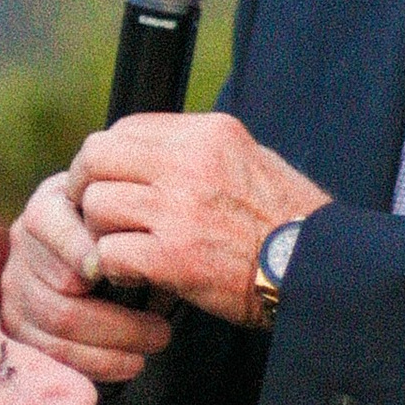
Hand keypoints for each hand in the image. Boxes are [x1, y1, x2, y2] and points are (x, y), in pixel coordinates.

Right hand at [2, 167, 176, 385]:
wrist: (109, 251)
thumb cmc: (129, 230)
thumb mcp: (129, 215)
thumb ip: (126, 225)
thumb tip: (117, 261)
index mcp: (48, 205)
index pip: (48, 224)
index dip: (79, 250)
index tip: (115, 272)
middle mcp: (23, 241)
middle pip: (58, 286)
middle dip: (115, 316)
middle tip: (162, 330)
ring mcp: (16, 283)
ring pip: (58, 323)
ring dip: (113, 343)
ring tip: (154, 344)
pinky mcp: (16, 321)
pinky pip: (52, 353)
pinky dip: (96, 363)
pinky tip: (130, 363)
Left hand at [64, 111, 327, 326]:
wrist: (319, 270)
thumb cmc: (288, 222)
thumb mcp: (250, 159)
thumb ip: (199, 152)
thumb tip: (150, 152)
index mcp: (208, 134)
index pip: (125, 129)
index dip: (107, 158)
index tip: (109, 181)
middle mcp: (189, 164)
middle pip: (97, 157)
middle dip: (86, 186)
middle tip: (92, 212)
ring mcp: (179, 210)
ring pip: (98, 205)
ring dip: (102, 231)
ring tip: (124, 248)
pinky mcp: (173, 257)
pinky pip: (109, 252)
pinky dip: (114, 267)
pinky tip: (134, 275)